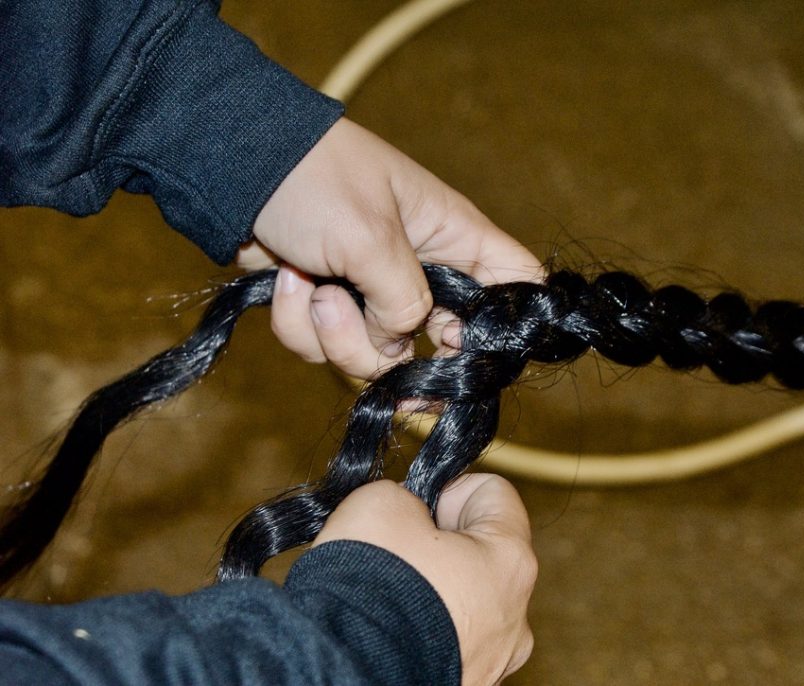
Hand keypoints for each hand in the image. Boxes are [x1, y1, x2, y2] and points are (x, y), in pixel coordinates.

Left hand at [240, 117, 541, 378]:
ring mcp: (373, 293)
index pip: (517, 283)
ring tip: (312, 284)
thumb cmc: (312, 180)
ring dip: (337, 334)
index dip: (507, 325)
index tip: (466, 347)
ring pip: (378, 357)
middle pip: (445, 345)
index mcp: (453, 239)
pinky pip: (327, 348)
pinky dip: (300, 325)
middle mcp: (422, 272)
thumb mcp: (369, 238)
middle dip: (400, 352)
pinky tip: (286, 280)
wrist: (229, 169)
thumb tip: (400, 342)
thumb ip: (402, 302)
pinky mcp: (329, 308)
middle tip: (379, 341)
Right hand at [313, 475, 536, 684]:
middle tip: (396, 552)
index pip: (494, 494)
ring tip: (386, 599)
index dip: (447, 490)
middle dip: (437, 546)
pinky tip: (388, 634)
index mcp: (511, 562)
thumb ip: (407, 498)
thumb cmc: (369, 591)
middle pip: (481, 554)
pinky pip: (446, 644)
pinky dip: (418, 635)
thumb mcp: (381, 503)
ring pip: (463, 604)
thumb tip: (405, 516)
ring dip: (428, 593)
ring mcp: (492, 662)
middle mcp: (514, 618)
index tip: (414, 508)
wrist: (341, 670)